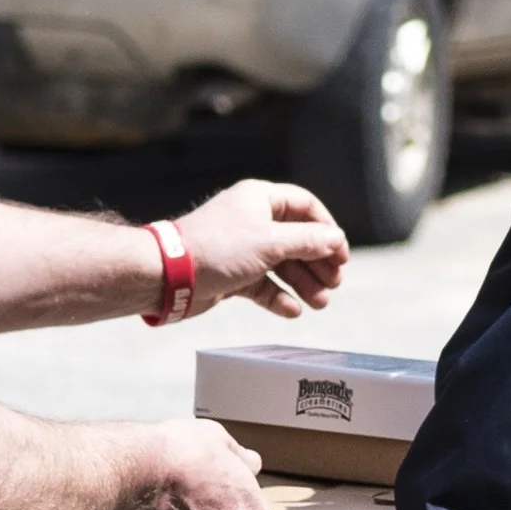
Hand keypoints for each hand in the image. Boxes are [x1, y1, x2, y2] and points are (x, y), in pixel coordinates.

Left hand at [176, 179, 347, 318]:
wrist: (169, 276)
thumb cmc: (217, 249)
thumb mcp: (271, 243)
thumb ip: (308, 241)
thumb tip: (336, 239)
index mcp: (260, 199)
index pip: (305, 207)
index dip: (326, 229)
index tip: (341, 254)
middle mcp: (252, 220)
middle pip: (297, 239)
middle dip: (317, 262)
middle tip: (334, 284)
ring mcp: (242, 248)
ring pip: (282, 264)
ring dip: (303, 283)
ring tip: (320, 303)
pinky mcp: (232, 274)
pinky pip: (262, 284)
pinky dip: (278, 296)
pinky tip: (292, 310)